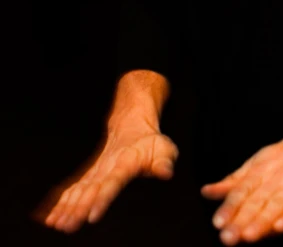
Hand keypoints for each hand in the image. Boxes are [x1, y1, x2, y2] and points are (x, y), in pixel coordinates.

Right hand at [40, 120, 178, 232]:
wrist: (131, 123)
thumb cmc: (150, 141)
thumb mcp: (163, 148)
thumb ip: (163, 161)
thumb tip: (166, 172)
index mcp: (124, 163)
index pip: (111, 183)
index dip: (102, 199)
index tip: (91, 215)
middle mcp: (106, 168)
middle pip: (90, 189)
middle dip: (77, 208)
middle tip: (65, 225)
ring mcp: (96, 171)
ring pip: (78, 190)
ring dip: (66, 206)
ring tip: (54, 223)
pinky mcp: (91, 175)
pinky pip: (74, 189)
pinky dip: (61, 201)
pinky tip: (49, 216)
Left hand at [200, 82, 282, 244]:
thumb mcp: (262, 159)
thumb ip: (237, 179)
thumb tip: (208, 192)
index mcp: (263, 170)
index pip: (243, 191)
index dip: (230, 207)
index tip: (218, 222)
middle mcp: (278, 178)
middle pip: (258, 201)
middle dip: (242, 220)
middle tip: (228, 237)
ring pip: (278, 204)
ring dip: (263, 221)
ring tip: (249, 235)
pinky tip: (282, 226)